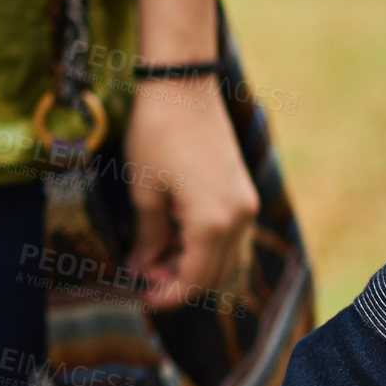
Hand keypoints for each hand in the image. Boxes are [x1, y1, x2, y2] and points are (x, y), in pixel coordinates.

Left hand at [121, 76, 259, 310]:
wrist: (182, 86)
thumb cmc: (157, 135)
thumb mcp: (144, 192)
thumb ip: (148, 237)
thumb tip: (142, 269)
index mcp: (214, 224)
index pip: (195, 279)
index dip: (168, 295)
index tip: (142, 299)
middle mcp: (239, 218)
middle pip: (213, 272)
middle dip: (178, 281)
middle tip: (141, 278)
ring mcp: (244, 203)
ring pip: (221, 254)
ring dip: (189, 263)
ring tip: (150, 257)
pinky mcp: (240, 189)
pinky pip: (225, 232)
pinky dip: (200, 243)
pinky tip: (170, 236)